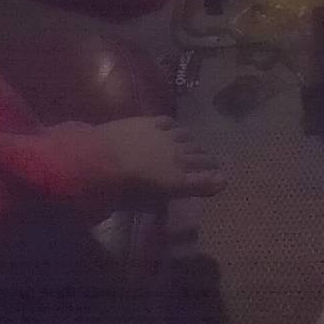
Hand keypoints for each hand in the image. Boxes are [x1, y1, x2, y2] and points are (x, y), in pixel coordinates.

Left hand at [93, 116, 225, 200]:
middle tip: (210, 161)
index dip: (214, 178)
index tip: (222, 178)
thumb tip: (203, 186)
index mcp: (179, 179)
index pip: (205, 178)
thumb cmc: (122, 190)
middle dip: (207, 159)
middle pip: (200, 156)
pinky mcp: (151, 122)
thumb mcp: (151, 200)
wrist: (101, 160)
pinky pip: (169, 123)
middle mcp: (179, 156)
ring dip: (191, 143)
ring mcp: (166, 137)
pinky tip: (173, 128)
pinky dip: (174, 128)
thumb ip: (177, 193)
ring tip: (192, 144)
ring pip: (187, 137)